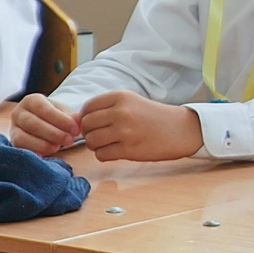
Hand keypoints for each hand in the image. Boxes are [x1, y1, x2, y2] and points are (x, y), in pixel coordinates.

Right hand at [9, 93, 82, 155]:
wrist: (43, 124)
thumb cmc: (55, 117)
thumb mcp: (64, 112)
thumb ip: (71, 117)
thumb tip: (78, 121)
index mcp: (31, 100)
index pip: (43, 109)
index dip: (60, 120)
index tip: (75, 129)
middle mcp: (18, 112)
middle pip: (33, 123)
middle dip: (53, 133)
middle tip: (70, 141)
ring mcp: (14, 128)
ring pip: (23, 137)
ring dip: (43, 144)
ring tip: (59, 147)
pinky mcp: (13, 142)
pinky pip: (20, 148)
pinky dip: (34, 151)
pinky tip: (47, 154)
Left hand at [76, 91, 203, 162]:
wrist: (181, 130)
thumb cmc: (154, 117)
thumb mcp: (130, 103)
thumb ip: (104, 109)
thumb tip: (73, 120)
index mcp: (120, 97)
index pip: (87, 108)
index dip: (86, 118)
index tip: (95, 124)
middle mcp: (121, 112)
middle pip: (86, 125)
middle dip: (89, 132)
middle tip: (102, 135)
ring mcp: (125, 131)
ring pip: (91, 141)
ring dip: (96, 145)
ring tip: (110, 143)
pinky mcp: (129, 149)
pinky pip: (102, 155)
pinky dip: (105, 155)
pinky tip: (117, 151)